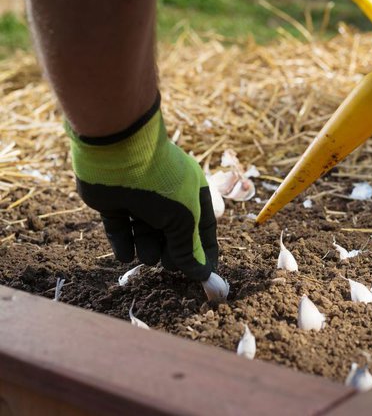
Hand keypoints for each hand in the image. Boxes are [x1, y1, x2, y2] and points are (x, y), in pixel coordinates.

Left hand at [67, 94, 217, 280]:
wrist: (117, 152)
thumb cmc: (160, 182)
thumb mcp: (182, 218)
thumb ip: (188, 248)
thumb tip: (200, 273)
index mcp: (192, 194)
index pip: (203, 228)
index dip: (203, 251)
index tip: (202, 274)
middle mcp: (167, 197)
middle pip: (173, 234)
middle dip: (172, 252)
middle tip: (168, 266)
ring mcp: (139, 200)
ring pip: (147, 235)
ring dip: (148, 249)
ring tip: (148, 254)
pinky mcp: (114, 203)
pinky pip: (120, 230)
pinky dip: (123, 244)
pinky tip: (126, 254)